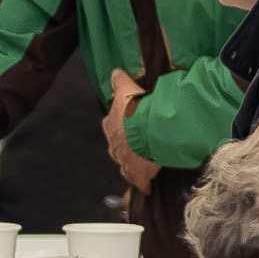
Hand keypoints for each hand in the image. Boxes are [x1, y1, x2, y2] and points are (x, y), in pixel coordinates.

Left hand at [104, 68, 160, 194]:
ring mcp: (124, 161)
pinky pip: (138, 181)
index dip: (120, 124)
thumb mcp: (126, 89)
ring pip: (126, 163)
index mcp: (110, 126)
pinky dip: (142, 182)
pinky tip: (147, 185)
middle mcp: (114, 146)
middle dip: (127, 145)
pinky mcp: (137, 174)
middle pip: (118, 146)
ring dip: (134, 162)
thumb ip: (119, 81)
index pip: (111, 125)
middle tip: (139, 143)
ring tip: (145, 161)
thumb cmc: (137, 109)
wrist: (149, 131)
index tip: (129, 123)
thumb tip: (114, 72)